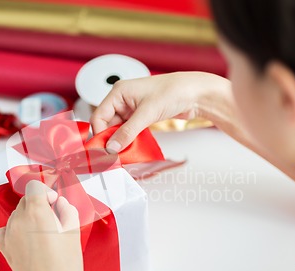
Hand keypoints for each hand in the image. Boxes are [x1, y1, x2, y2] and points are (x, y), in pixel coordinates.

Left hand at [0, 180, 93, 270]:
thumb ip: (66, 210)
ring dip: (28, 217)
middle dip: (39, 204)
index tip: (53, 198)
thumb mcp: (73, 230)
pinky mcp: (6, 249)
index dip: (46, 190)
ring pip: (16, 215)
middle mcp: (18, 220)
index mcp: (36, 210)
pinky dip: (13, 230)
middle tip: (54, 216)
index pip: (34, 186)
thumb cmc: (65, 267)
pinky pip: (4, 231)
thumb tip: (60, 204)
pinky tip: (26, 237)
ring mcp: (9, 235)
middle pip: (25, 199)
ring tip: (44, 232)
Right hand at [91, 71, 231, 151]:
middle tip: (112, 155)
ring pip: (118, 129)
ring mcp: (132, 108)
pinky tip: (132, 147)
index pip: (99, 116)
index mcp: (118, 92)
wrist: (195, 93)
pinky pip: (129, 130)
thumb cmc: (173, 91)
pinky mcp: (141, 116)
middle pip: (107, 124)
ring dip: (120, 141)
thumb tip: (112, 147)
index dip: (99, 134)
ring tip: (123, 153)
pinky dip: (129, 139)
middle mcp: (123, 99)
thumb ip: (127, 132)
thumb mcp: (146, 114)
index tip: (102, 150)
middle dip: (110, 139)